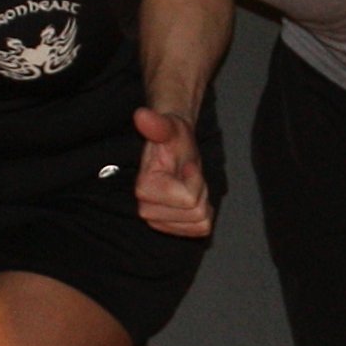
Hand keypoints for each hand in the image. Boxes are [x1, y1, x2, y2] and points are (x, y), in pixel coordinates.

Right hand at [132, 106, 211, 238]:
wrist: (174, 150)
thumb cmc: (172, 139)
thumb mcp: (169, 128)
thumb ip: (157, 124)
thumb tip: (142, 115)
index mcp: (144, 189)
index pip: (189, 199)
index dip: (194, 179)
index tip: (184, 166)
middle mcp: (146, 210)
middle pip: (195, 212)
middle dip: (199, 191)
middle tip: (187, 176)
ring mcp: (158, 222)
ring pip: (199, 222)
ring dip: (201, 201)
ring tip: (188, 185)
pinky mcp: (171, 229)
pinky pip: (201, 230)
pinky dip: (203, 213)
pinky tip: (191, 198)